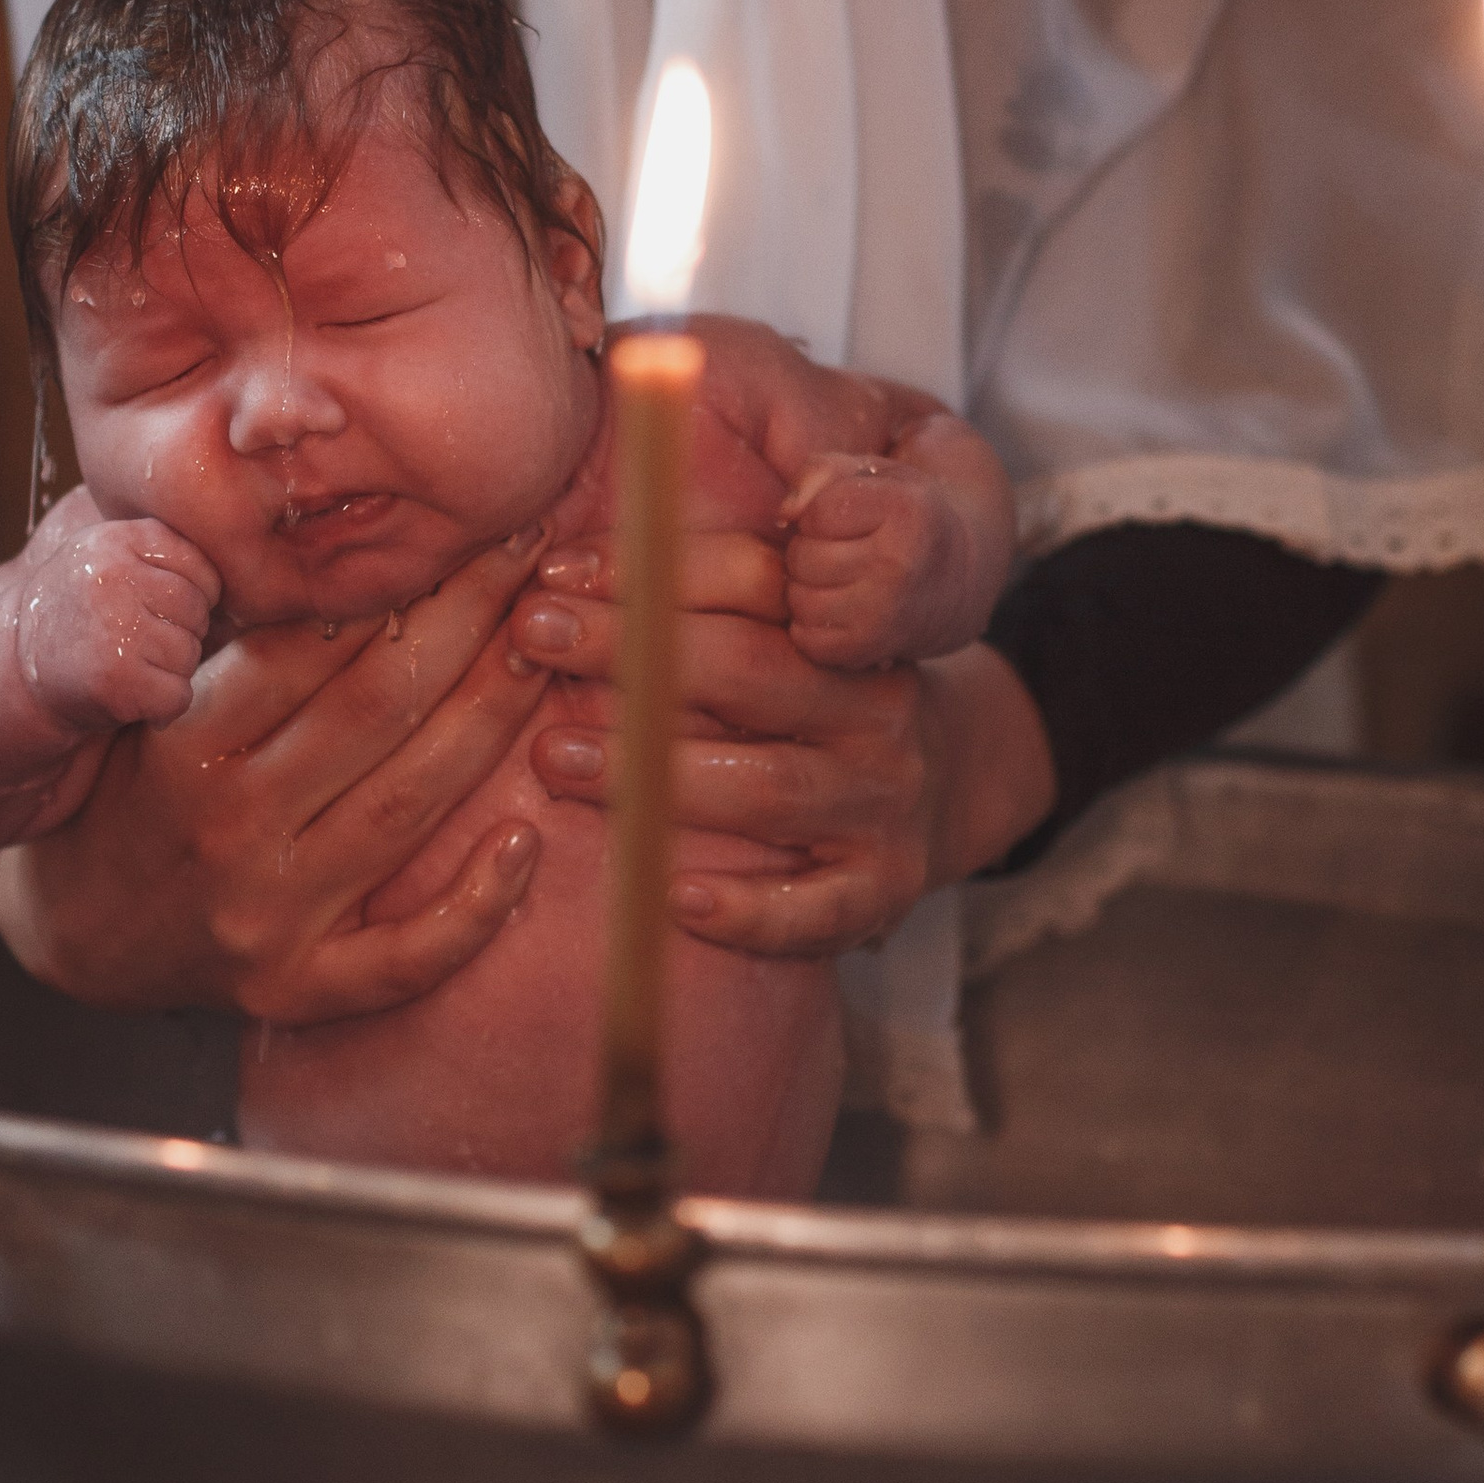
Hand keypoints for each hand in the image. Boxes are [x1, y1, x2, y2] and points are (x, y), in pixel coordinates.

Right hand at [0, 528, 552, 1020]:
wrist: (67, 936)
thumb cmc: (117, 796)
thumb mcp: (136, 704)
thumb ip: (215, 639)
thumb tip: (329, 540)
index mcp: (182, 746)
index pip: (312, 645)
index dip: (400, 576)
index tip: (459, 523)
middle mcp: (229, 828)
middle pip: (378, 706)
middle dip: (469, 615)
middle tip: (529, 549)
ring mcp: (267, 917)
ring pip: (407, 806)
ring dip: (493, 719)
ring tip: (546, 645)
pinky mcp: (293, 989)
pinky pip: (402, 958)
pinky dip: (474, 906)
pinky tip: (524, 840)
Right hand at [13, 516, 218, 732]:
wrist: (13, 669)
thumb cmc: (77, 614)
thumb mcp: (107, 559)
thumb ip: (163, 554)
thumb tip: (249, 568)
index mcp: (119, 539)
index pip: (201, 566)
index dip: (192, 597)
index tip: (159, 612)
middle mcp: (114, 577)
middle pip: (198, 610)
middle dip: (181, 634)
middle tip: (139, 645)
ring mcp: (114, 628)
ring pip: (190, 653)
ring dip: (169, 671)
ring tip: (128, 666)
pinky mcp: (116, 679)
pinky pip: (178, 695)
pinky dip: (162, 707)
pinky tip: (131, 697)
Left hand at [514, 534, 1053, 953]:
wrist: (951, 785)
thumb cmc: (816, 698)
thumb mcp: (785, 634)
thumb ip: (696, 602)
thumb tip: (555, 572)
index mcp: (846, 631)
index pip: (756, 580)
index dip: (651, 572)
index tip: (553, 576)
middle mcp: (875, 710)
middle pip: (751, 672)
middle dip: (631, 651)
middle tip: (531, 636)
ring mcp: (882, 804)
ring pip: (768, 787)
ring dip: (653, 774)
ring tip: (552, 757)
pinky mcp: (880, 889)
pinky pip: (814, 908)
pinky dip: (749, 910)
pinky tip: (677, 898)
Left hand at [781, 456, 984, 668]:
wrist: (958, 580)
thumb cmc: (902, 517)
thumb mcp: (872, 475)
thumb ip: (820, 472)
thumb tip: (785, 514)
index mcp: (907, 513)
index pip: (816, 513)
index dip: (820, 513)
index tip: (851, 519)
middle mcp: (901, 567)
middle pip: (803, 557)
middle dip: (811, 550)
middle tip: (846, 551)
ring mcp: (886, 615)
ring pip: (798, 600)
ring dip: (808, 589)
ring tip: (844, 579)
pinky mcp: (870, 650)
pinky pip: (806, 639)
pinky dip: (813, 626)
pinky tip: (843, 610)